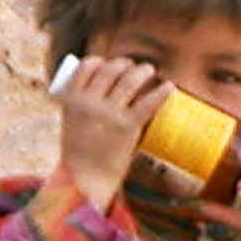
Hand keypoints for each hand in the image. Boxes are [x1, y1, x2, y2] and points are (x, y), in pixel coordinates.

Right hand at [50, 53, 164, 213]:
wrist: (85, 179)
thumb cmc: (81, 152)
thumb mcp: (72, 122)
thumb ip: (84, 104)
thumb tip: (106, 86)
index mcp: (71, 99)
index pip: (86, 66)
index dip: (100, 61)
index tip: (108, 63)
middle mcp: (89, 103)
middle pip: (110, 70)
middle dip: (123, 64)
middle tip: (133, 67)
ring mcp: (108, 114)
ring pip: (128, 81)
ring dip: (141, 71)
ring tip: (149, 70)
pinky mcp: (126, 127)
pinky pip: (147, 103)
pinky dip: (160, 92)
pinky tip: (169, 86)